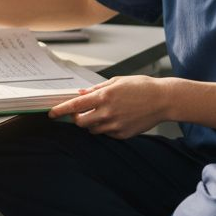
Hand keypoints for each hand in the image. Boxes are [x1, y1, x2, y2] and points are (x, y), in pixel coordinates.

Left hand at [47, 76, 170, 139]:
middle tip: (81, 112)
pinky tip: (118, 118)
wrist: (163, 100)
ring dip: (92, 123)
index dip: (61, 110)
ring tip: (105, 113)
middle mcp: (108, 112)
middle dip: (77, 118)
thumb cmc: (142, 87)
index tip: (51, 113)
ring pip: (93, 129)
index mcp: (105, 96)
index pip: (75, 106)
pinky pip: (106, 134)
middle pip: (80, 122)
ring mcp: (115, 126)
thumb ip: (97, 88)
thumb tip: (81, 94)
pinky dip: (106, 127)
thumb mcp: (117, 81)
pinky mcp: (122, 134)